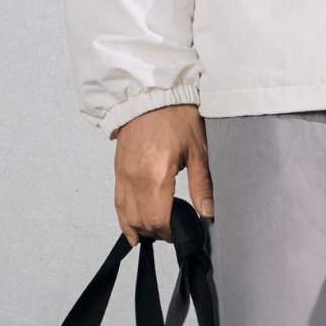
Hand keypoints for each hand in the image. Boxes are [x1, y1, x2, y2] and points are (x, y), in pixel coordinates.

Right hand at [112, 104, 212, 244]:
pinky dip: (125, 217)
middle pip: (140, 222)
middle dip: (157, 232)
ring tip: (157, 232)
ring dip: (140, 227)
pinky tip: (133, 227)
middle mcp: (133, 178)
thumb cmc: (176, 116)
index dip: (170, 232)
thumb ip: (202, 185)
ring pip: (125, 215)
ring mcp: (122, 174)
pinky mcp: (117, 169)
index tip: (183, 232)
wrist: (151, 93)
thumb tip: (208, 212)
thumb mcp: (198, 150)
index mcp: (153, 176)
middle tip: (175, 231)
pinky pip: (118, 201)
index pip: (157, 220)